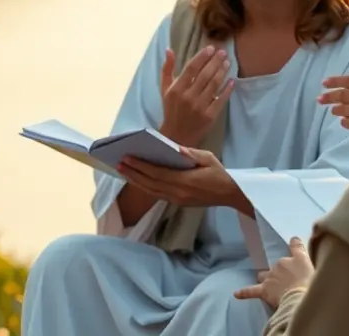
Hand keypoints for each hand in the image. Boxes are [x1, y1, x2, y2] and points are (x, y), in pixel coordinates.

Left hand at [117, 147, 247, 212]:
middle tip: (118, 162)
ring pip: (151, 191)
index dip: (141, 166)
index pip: (157, 173)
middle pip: (150, 183)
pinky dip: (145, 186)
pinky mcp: (178, 202)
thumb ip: (190, 153)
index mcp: (185, 181)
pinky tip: (137, 180)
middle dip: (133, 173)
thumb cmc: (220, 173)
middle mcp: (178, 193)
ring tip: (123, 170)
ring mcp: (177, 199)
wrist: (231, 194)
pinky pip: (157, 194)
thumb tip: (174, 147)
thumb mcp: (208, 158)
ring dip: (136, 181)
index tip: (127, 158)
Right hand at [159, 45, 233, 146]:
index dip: (202, 57)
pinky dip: (227, 89)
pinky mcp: (209, 116)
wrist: (176, 135)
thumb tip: (169, 49)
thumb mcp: (165, 88)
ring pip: (214, 85)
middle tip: (223, 52)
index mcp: (177, 89)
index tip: (211, 48)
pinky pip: (221, 99)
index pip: (191, 68)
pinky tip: (231, 80)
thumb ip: (167, 68)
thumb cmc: (171, 108)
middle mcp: (188, 97)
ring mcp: (200, 107)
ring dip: (222, 72)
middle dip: (215, 61)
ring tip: (227, 62)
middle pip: (205, 75)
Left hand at [234, 237, 314, 306]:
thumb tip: (294, 238)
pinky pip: (251, 291)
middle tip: (287, 281)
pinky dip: (244, 292)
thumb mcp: (310, 263)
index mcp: (291, 259)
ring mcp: (270, 278)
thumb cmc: (310, 281)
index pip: (292, 252)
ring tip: (270, 285)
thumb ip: (301, 250)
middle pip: (276, 267)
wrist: (301, 296)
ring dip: (266, 279)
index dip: (293, 253)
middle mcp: (278, 266)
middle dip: (279, 272)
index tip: (294, 249)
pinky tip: (236, 294)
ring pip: (264, 276)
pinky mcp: (264, 291)